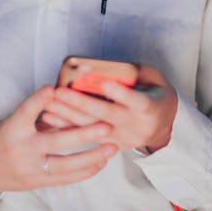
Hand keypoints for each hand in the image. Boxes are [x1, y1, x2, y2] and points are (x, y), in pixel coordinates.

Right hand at [0, 86, 118, 202]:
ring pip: (65, 165)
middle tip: (106, 125)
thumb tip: (67, 98)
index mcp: (13, 128)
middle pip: (55, 141)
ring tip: (112, 147)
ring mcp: (30, 168)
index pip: (26, 111)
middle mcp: (21, 148)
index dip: (38, 100)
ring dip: (92, 157)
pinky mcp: (37, 182)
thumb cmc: (4, 139)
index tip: (52, 88)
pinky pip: (65, 178)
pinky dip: (85, 171)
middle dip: (83, 134)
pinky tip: (101, 162)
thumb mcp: (15, 123)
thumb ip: (38, 114)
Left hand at [42, 64, 177, 153]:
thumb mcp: (156, 79)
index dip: (121, 94)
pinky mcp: (111, 145)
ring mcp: (123, 139)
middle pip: (107, 115)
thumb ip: (138, 72)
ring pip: (93, 128)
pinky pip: (87, 136)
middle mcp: (136, 126)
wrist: (161, 126)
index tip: (105, 83)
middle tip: (61, 91)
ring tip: (50, 103)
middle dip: (82, 103)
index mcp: (150, 109)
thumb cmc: (156, 95)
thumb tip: (113, 65)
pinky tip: (51, 117)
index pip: (136, 101)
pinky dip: (68, 126)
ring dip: (68, 115)